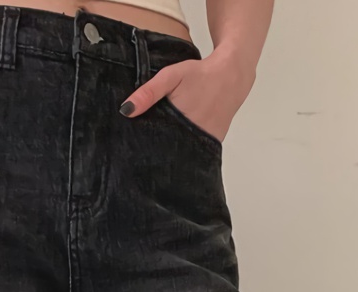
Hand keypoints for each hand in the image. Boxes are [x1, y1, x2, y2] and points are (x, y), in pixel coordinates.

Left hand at [119, 47, 255, 143]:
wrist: (232, 75)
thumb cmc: (199, 74)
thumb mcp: (171, 76)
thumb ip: (148, 92)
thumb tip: (125, 110)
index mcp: (180, 124)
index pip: (155, 145)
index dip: (144, 146)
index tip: (133, 147)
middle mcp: (194, 138)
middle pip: (168, 151)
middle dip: (155, 151)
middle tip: (141, 149)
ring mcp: (205, 142)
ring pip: (182, 152)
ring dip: (170, 151)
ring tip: (157, 146)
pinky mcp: (213, 142)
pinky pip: (194, 149)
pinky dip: (184, 146)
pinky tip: (176, 140)